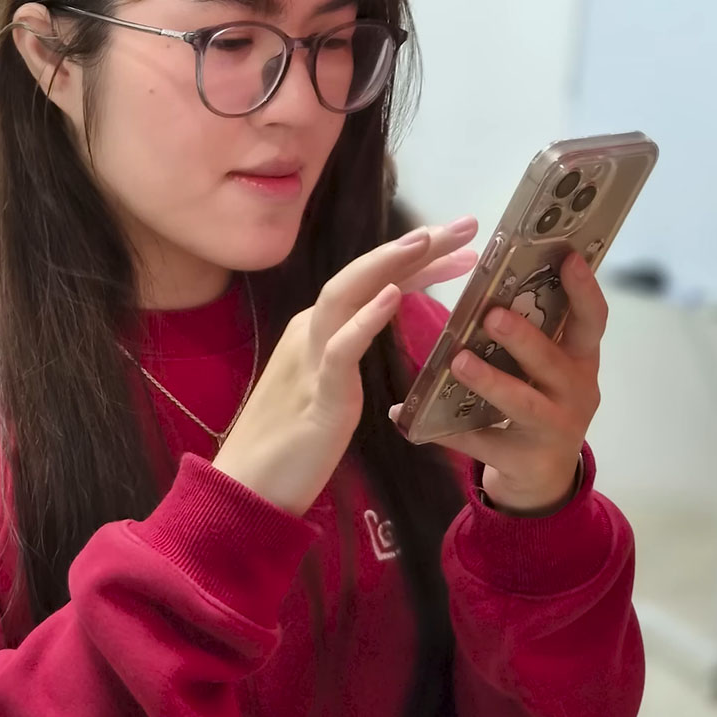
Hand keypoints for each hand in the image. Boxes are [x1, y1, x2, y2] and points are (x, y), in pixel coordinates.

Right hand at [213, 218, 479, 516]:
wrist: (248, 492)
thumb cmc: (292, 445)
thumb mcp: (331, 386)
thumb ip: (351, 352)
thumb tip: (382, 324)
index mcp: (319, 330)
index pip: (375, 283)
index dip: (420, 262)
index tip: (467, 251)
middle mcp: (312, 332)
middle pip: (365, 274)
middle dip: (416, 247)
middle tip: (468, 225)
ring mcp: (311, 359)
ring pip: (346, 295)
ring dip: (387, 265)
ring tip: (427, 240)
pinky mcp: (316, 395)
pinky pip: (340, 350)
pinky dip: (365, 320)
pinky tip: (393, 297)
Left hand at [392, 251, 604, 515]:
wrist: (542, 477)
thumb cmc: (541, 403)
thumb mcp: (548, 368)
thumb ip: (534, 331)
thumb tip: (494, 282)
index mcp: (580, 360)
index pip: (591, 321)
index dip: (584, 291)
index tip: (567, 258)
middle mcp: (576, 393)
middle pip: (553, 362)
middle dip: (524, 339)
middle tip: (492, 315)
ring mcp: (554, 430)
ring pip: (523, 404)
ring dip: (490, 381)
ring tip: (459, 361)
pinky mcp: (525, 462)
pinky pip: (483, 443)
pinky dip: (447, 432)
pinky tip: (412, 421)